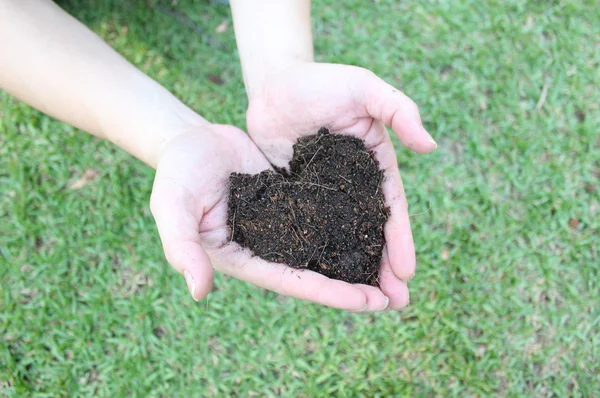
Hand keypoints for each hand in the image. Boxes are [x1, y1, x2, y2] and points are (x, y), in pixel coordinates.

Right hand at [150, 124, 387, 310]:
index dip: (330, 293)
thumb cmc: (177, 173)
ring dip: (358, 260)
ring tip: (396, 270)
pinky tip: (377, 228)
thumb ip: (182, 246)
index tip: (368, 302)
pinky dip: (349, 226)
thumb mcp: (172, 207)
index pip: (292, 281)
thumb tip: (199, 291)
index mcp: (245, 256)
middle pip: (317, 272)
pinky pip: (325, 217)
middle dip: (354, 287)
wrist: (191, 140)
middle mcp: (268, 247)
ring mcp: (282, 224)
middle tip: (396, 299)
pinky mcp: (292, 202)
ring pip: (326, 247)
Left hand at [246, 63, 436, 309]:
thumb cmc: (322, 83)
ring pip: (342, 238)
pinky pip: (307, 230)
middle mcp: (351, 185)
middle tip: (397, 304)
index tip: (407, 273)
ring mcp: (323, 195)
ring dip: (356, 270)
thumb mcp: (364, 89)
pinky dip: (318, 255)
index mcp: (373, 164)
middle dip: (385, 267)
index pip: (391, 207)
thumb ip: (398, 110)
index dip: (400, 240)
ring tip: (367, 304)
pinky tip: (322, 281)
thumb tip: (430, 146)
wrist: (274, 84)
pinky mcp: (296, 198)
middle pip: (371, 232)